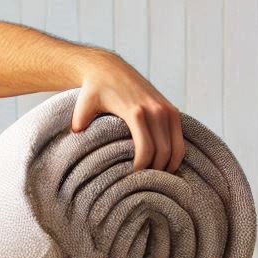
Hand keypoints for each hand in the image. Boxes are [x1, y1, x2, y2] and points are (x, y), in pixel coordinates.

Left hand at [71, 51, 185, 172]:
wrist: (109, 69)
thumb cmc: (93, 92)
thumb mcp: (83, 107)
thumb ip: (80, 124)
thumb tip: (77, 138)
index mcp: (136, 112)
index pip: (146, 150)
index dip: (141, 170)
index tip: (130, 182)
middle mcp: (156, 110)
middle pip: (162, 153)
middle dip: (154, 173)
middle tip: (141, 187)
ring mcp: (166, 110)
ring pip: (175, 148)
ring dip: (167, 167)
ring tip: (153, 182)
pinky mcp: (172, 110)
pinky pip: (179, 139)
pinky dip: (175, 156)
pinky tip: (163, 168)